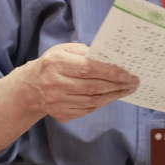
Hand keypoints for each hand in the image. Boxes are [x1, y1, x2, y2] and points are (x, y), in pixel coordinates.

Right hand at [20, 43, 139, 124]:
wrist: (31, 87)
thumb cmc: (53, 64)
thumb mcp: (64, 50)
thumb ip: (85, 52)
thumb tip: (110, 59)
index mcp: (55, 63)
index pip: (87, 68)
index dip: (109, 72)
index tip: (127, 74)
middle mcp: (53, 83)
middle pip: (92, 87)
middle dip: (116, 85)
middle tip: (133, 82)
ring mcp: (56, 101)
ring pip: (92, 101)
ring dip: (113, 95)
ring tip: (127, 89)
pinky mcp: (60, 114)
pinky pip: (87, 110)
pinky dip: (102, 103)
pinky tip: (112, 96)